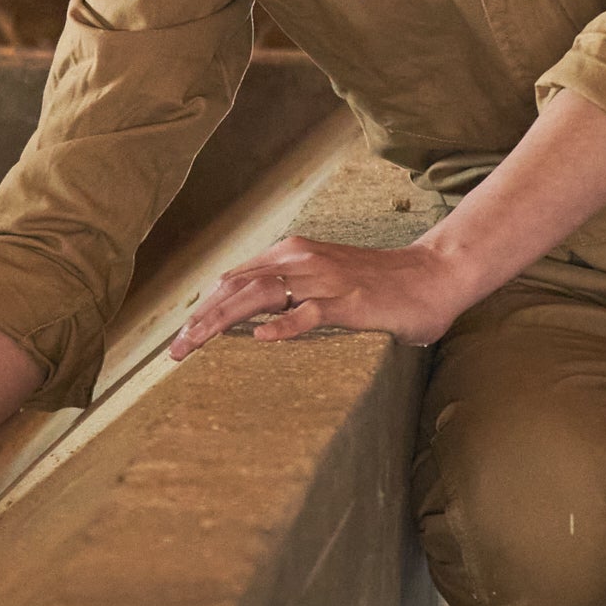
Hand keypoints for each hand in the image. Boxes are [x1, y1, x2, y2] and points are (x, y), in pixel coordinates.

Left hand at [168, 233, 476, 359]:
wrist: (433, 275)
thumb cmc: (376, 284)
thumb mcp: (323, 281)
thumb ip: (289, 294)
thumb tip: (250, 321)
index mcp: (291, 254)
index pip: (233, 280)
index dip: (202, 308)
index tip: (179, 338)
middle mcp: (301, 261)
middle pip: (236, 288)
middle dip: (200, 320)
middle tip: (173, 352)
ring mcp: (325, 280)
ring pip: (261, 297)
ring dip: (223, 322)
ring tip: (195, 346)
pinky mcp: (351, 302)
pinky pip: (310, 312)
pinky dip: (284, 325)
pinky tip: (261, 339)